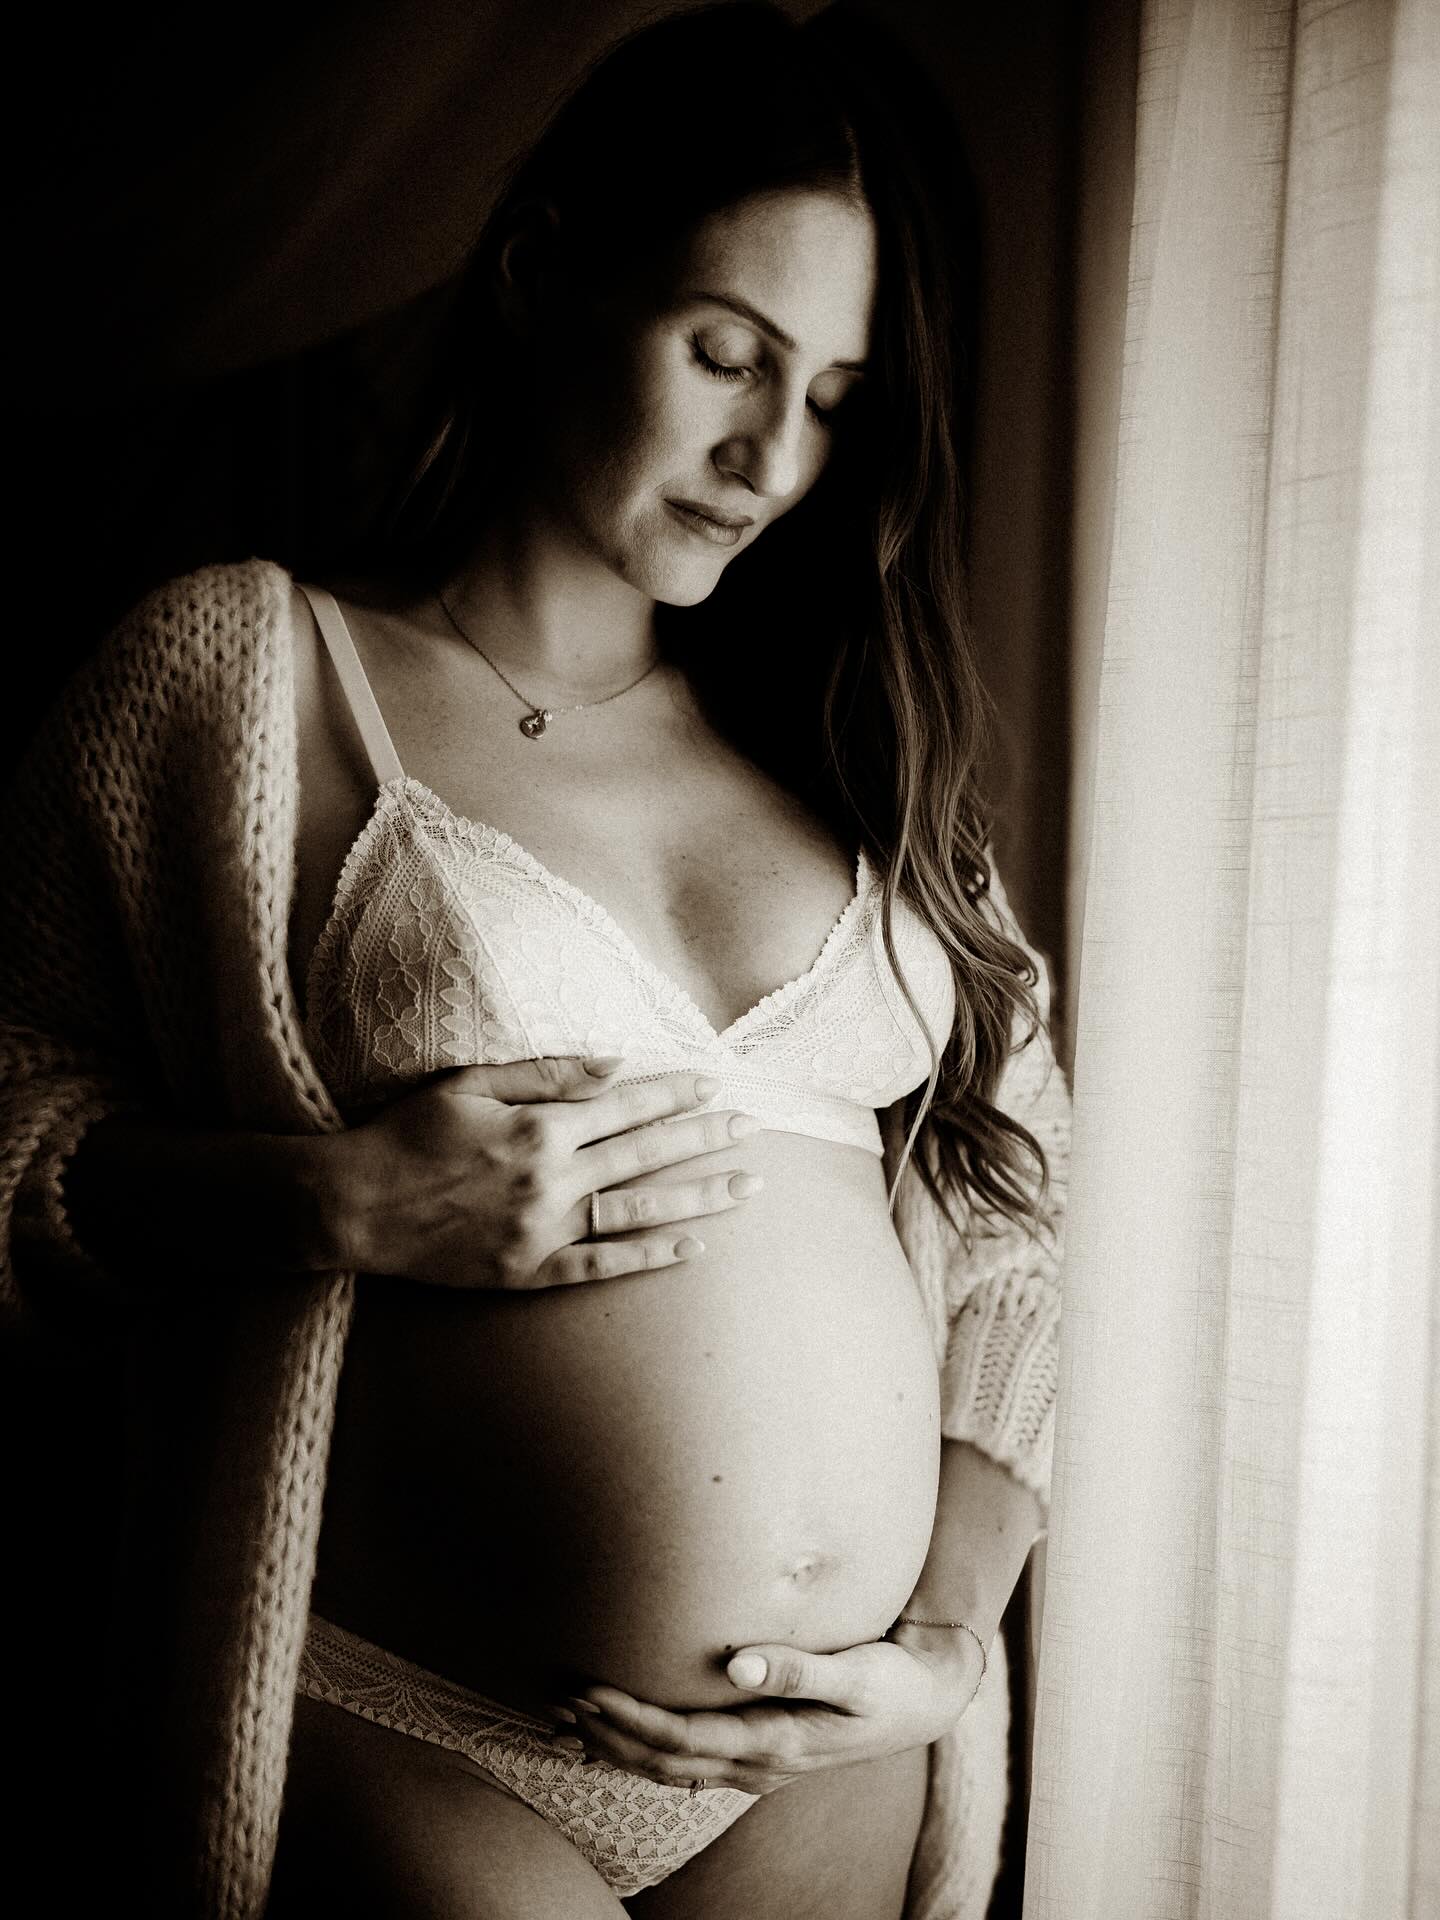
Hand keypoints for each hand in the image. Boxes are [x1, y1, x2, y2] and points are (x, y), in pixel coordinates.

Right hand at [341, 1056, 760, 1288]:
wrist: (352, 1205)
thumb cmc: (404, 1134)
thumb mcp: (468, 1083)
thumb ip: (546, 1073)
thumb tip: (618, 1064)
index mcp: (539, 1126)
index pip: (627, 1104)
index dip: (676, 1093)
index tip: (718, 1083)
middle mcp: (551, 1178)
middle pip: (647, 1153)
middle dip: (707, 1137)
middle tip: (756, 1127)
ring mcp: (543, 1229)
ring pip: (638, 1209)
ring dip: (699, 1196)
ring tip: (748, 1186)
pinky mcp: (528, 1270)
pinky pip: (600, 1265)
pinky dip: (648, 1257)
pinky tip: (692, 1248)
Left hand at [551, 1625, 985, 1794]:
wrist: (928, 1700)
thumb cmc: (892, 1678)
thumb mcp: (856, 1673)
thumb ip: (800, 1668)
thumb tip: (740, 1664)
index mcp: (774, 1743)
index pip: (681, 1741)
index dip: (629, 1720)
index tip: (586, 1691)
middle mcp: (758, 1762)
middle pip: (663, 1760)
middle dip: (607, 1734)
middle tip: (557, 1701)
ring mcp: (759, 1763)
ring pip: (671, 1768)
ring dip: (618, 1746)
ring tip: (569, 1720)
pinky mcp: (762, 1751)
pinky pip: (691, 1762)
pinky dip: (648, 1752)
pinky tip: (622, 1738)